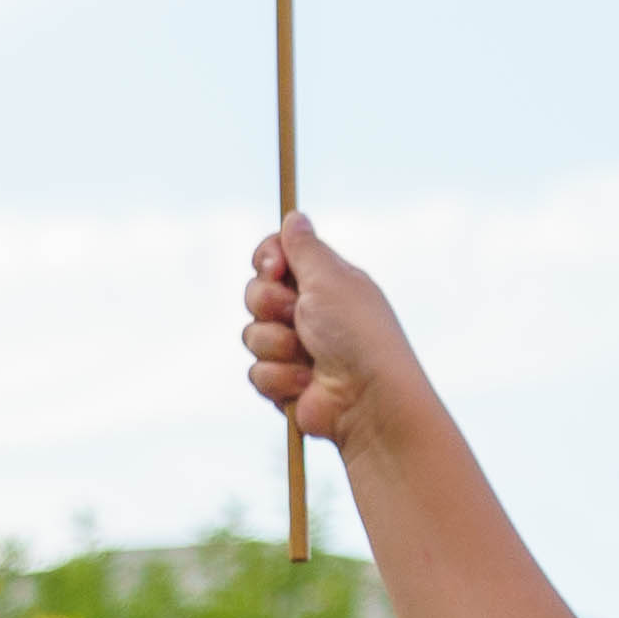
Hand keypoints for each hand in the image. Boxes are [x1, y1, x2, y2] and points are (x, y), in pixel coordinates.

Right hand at [240, 217, 418, 455]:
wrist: (368, 401)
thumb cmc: (357, 335)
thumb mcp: (331, 279)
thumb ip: (305, 248)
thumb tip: (294, 216)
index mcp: (325, 283)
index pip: (277, 257)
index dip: (268, 259)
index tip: (275, 268)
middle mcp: (310, 313)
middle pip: (255, 292)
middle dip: (269, 304)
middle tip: (297, 315)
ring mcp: (296, 349)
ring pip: (251, 334)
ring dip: (277, 344)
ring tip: (309, 356)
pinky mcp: (285, 383)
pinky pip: (256, 371)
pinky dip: (279, 377)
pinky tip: (306, 384)